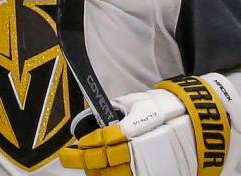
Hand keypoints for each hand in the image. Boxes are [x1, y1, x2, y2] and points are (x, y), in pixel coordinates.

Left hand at [58, 74, 238, 175]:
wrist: (199, 125)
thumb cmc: (166, 109)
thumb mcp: (137, 103)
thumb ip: (117, 112)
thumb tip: (96, 116)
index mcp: (129, 131)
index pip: (99, 142)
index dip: (83, 147)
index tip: (71, 149)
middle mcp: (136, 151)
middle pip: (102, 162)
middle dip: (84, 161)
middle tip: (71, 158)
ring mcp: (147, 167)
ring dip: (98, 173)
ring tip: (89, 168)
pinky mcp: (156, 175)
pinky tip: (105, 175)